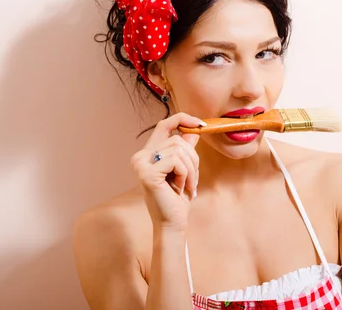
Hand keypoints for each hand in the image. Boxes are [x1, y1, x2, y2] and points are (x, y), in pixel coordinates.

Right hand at [130, 112, 204, 231]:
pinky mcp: (146, 173)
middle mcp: (140, 156)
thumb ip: (186, 150)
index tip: (201, 124)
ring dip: (190, 169)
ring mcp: (140, 164)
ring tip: (186, 185)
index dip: (182, 119)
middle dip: (192, 159)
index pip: (163, 125)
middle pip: (177, 139)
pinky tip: (180, 188)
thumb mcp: (185, 169)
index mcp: (147, 153)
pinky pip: (176, 161)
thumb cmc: (177, 198)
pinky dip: (185, 174)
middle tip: (192, 179)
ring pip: (179, 149)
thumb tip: (194, 130)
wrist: (172, 223)